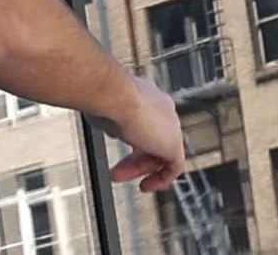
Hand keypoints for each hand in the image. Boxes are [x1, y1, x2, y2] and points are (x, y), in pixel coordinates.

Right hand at [91, 78, 184, 192]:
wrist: (112, 93)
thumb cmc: (103, 95)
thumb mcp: (104, 106)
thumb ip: (110, 115)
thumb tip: (103, 119)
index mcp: (147, 95)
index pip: (145, 122)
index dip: (130, 138)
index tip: (117, 147)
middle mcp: (162, 108)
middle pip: (151, 140)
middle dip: (132, 157)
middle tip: (115, 169)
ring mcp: (171, 126)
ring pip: (159, 154)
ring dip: (137, 168)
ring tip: (118, 177)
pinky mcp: (174, 144)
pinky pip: (173, 167)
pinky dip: (160, 179)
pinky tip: (146, 185)